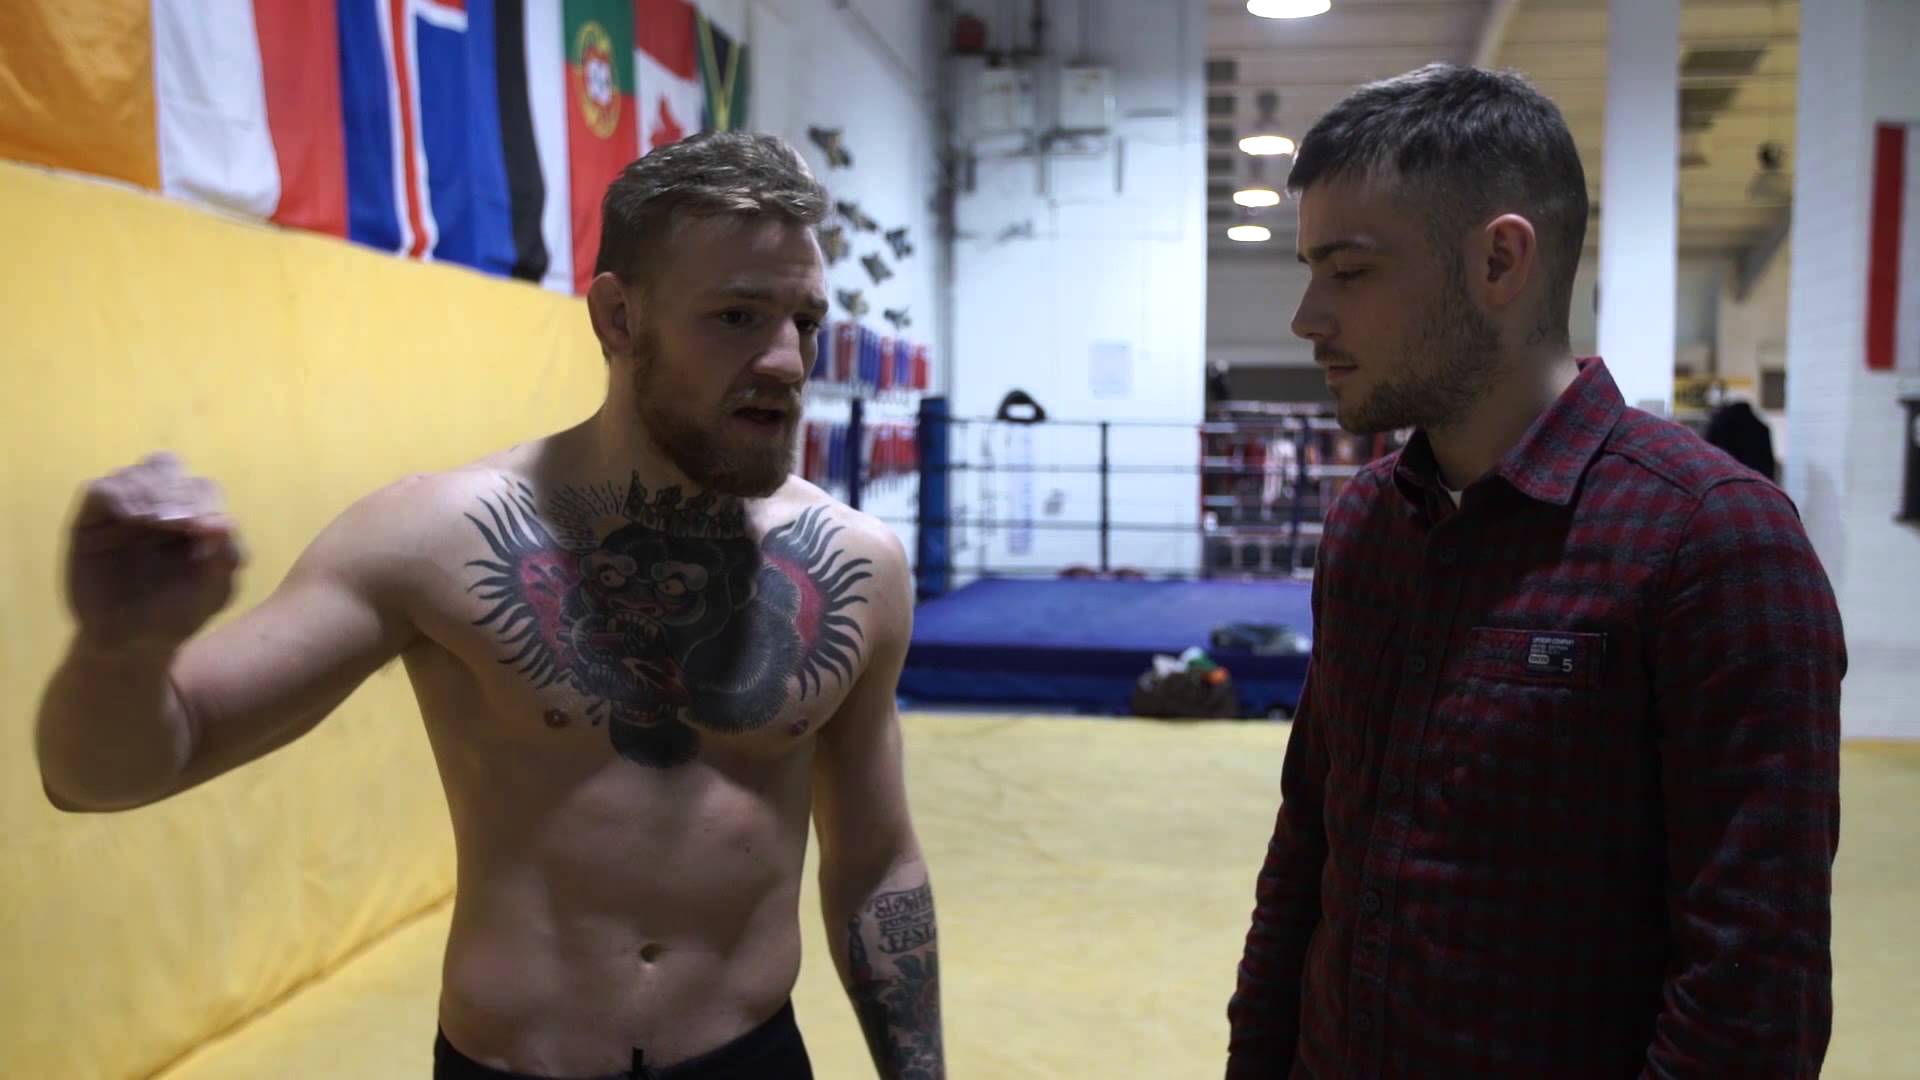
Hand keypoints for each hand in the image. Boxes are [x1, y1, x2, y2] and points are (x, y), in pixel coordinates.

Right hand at [65, 452, 245, 650]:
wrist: (132, 644)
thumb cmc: (178, 615)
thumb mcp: (213, 591)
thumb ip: (225, 556)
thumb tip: (225, 522)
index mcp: (194, 517)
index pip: (201, 489)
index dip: (204, 502)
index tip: (204, 529)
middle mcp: (158, 507)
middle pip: (168, 468)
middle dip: (177, 491)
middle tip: (180, 523)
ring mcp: (124, 512)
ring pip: (137, 473)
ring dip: (152, 492)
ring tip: (155, 521)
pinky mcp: (90, 522)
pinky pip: (99, 491)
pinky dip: (119, 496)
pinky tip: (133, 518)